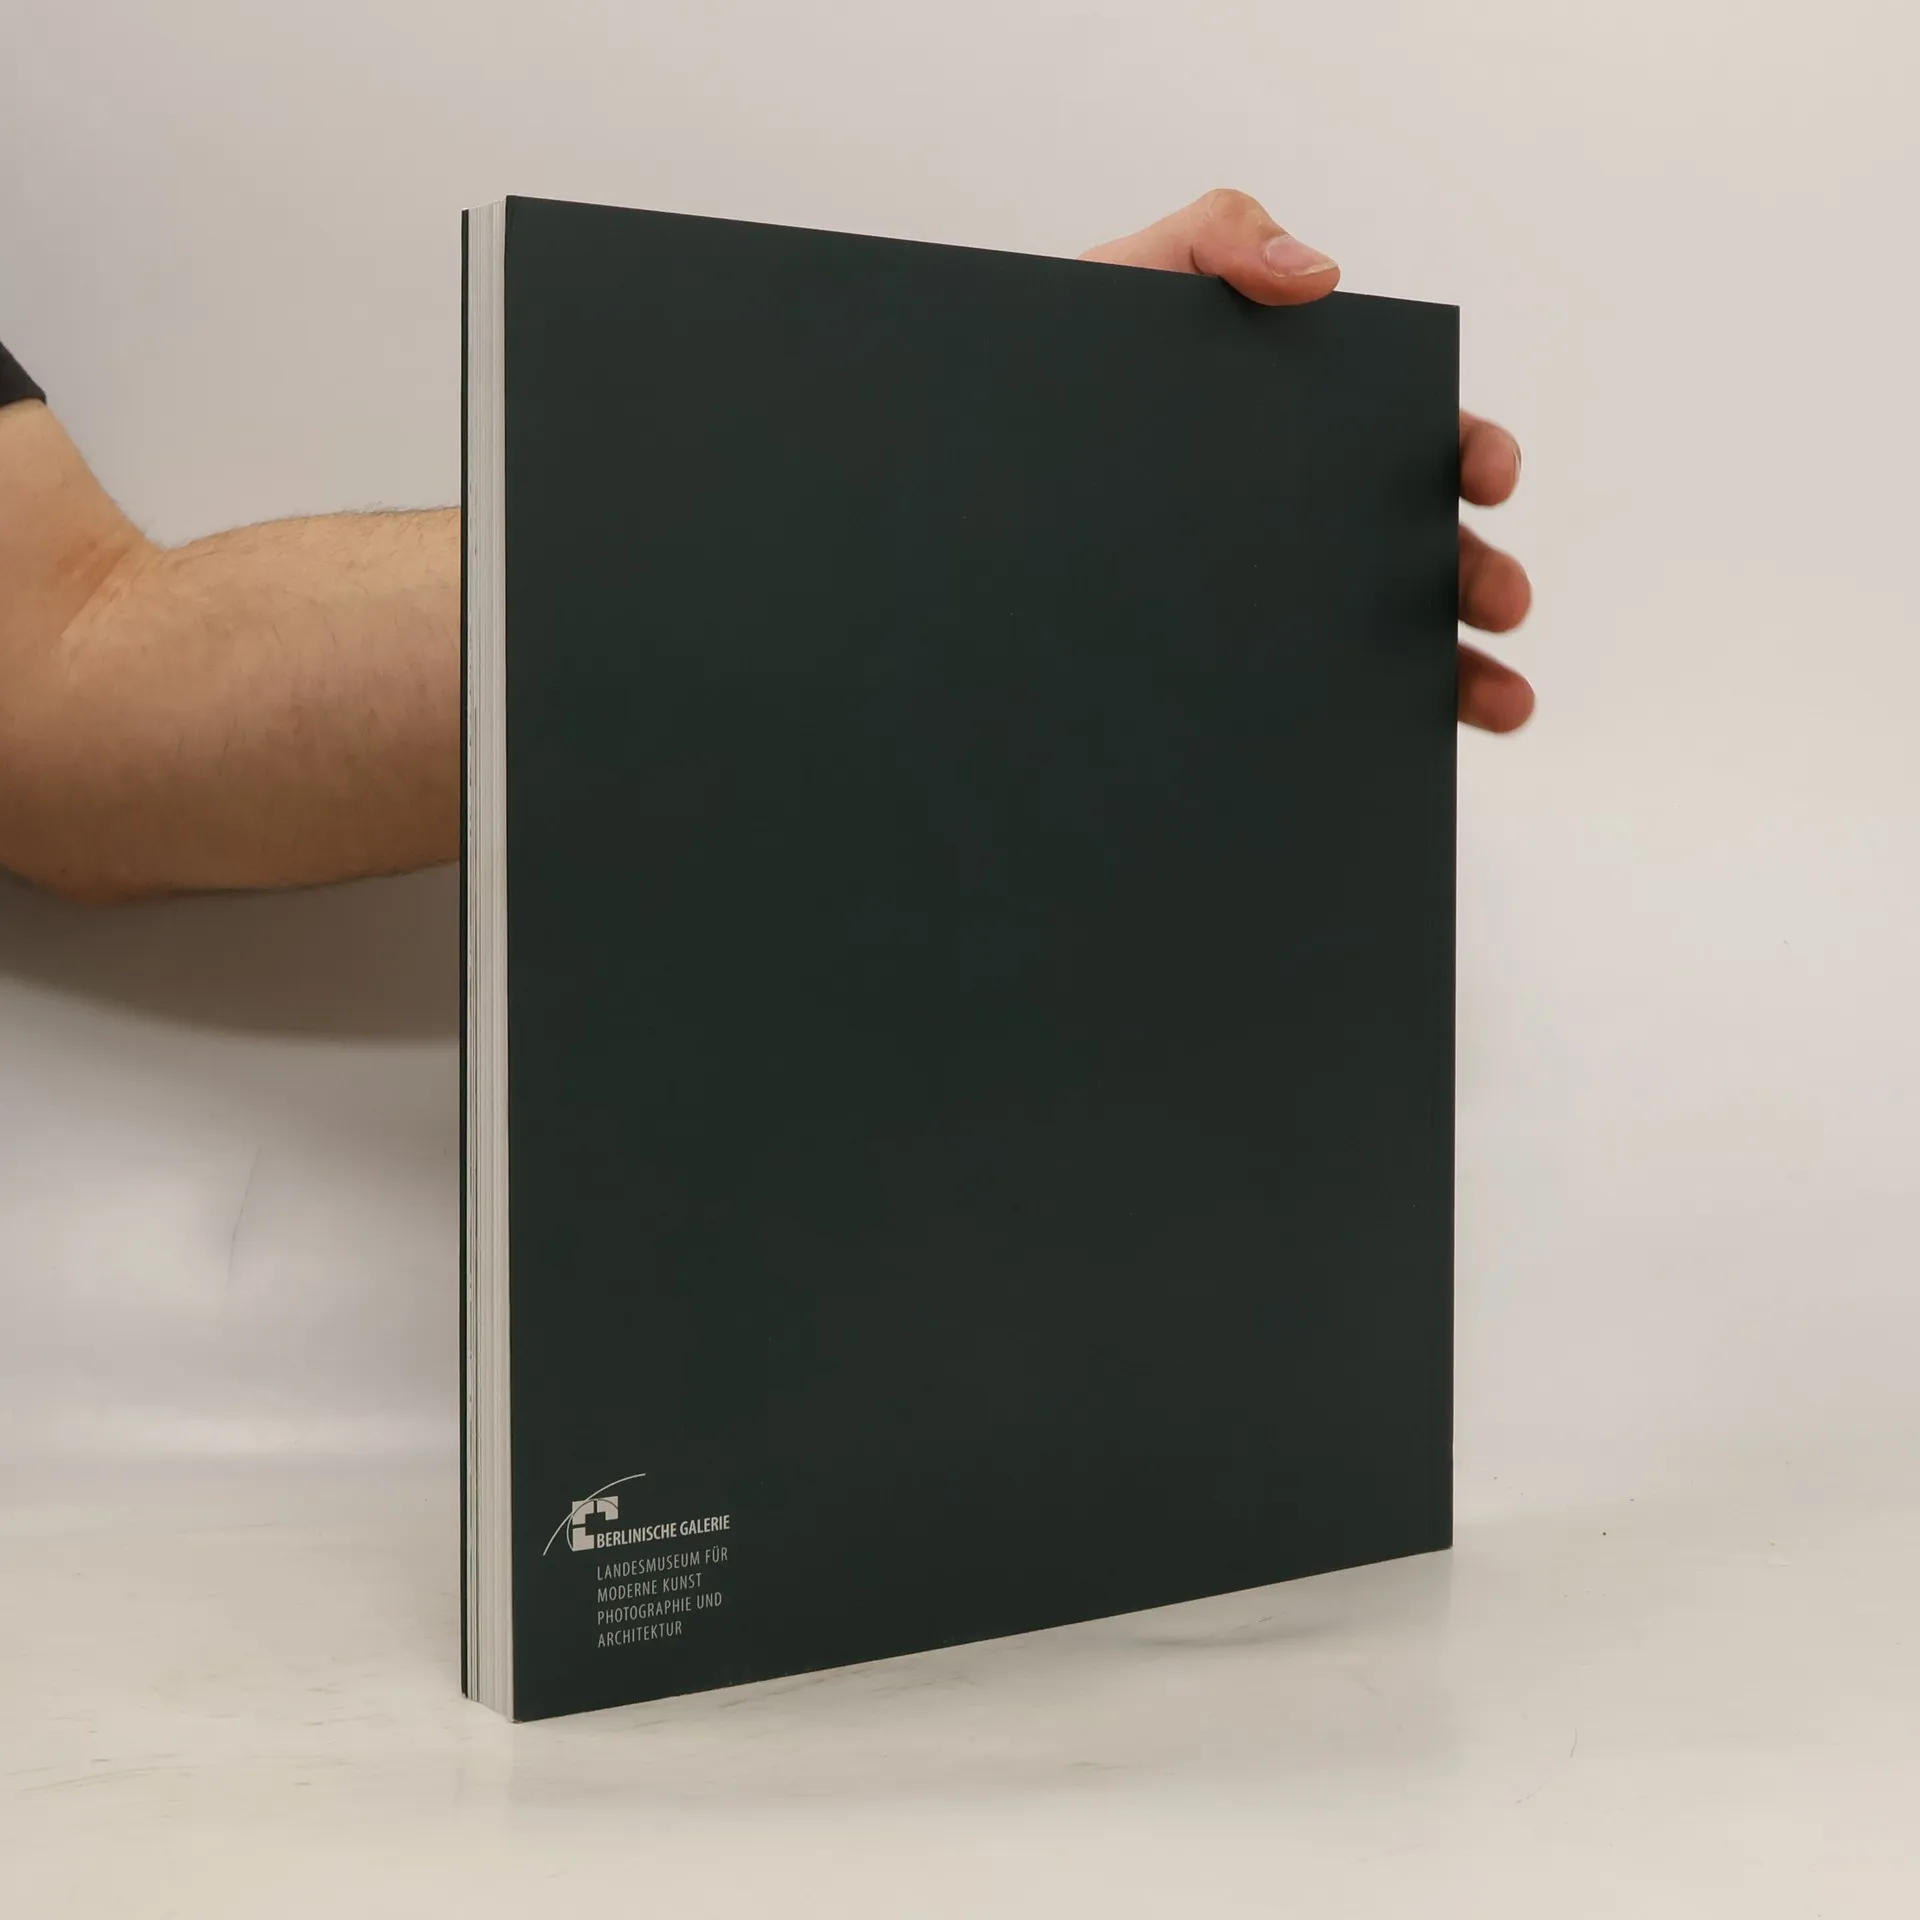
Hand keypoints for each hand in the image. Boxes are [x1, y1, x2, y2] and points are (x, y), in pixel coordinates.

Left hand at [1082, 190, 1533, 732]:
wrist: (972, 465)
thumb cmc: (1064, 361)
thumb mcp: (1133, 278)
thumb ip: (1221, 238)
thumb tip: (1318, 277)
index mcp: (1312, 424)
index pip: (1416, 440)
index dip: (1466, 454)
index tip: (1487, 474)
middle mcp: (1306, 518)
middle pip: (1422, 550)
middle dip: (1478, 577)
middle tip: (1502, 600)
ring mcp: (1268, 595)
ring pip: (1386, 639)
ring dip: (1461, 674)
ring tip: (1500, 703)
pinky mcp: (1221, 660)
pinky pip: (1304, 698)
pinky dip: (1364, 724)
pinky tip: (1394, 749)